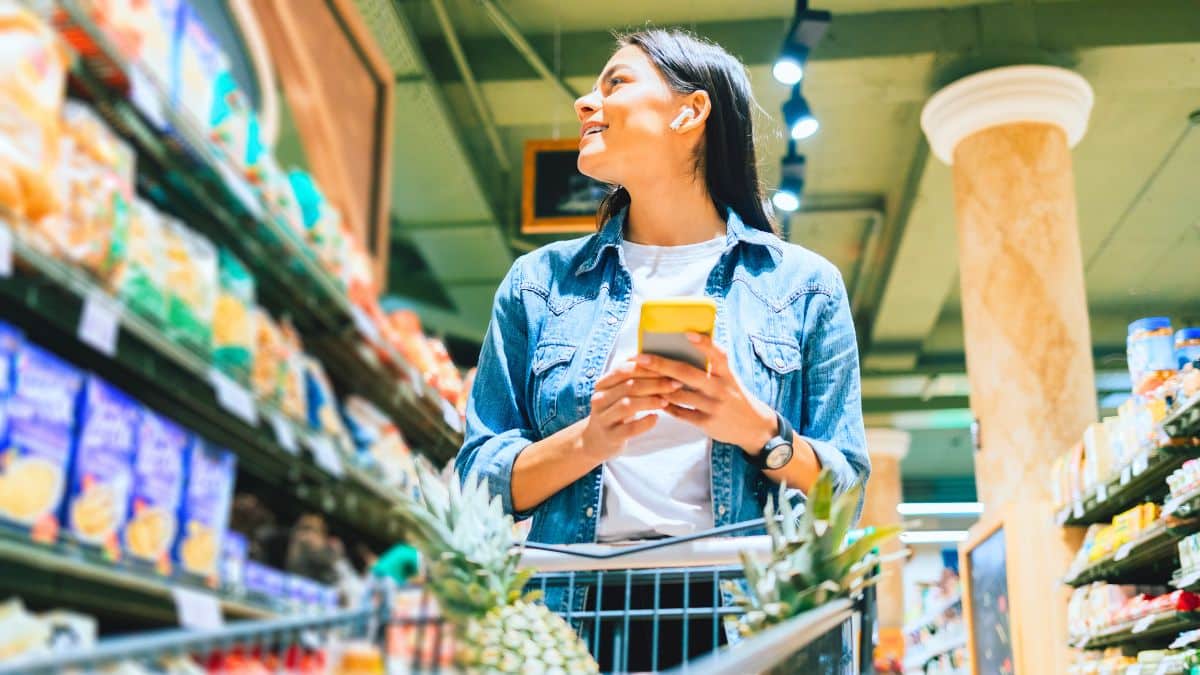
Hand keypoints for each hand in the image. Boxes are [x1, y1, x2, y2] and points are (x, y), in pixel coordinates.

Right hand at [579, 359, 681, 461]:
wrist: (596, 440)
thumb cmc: (615, 411)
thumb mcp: (618, 393)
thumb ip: (632, 378)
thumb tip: (659, 359)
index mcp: (602, 384)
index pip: (624, 370)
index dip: (647, 368)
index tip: (669, 367)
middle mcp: (600, 399)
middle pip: (628, 386)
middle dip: (655, 383)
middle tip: (675, 384)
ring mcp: (603, 419)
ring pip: (627, 405)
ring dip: (650, 401)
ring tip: (666, 401)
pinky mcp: (611, 437)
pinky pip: (629, 429)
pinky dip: (644, 422)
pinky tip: (656, 418)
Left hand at [636, 333, 777, 454]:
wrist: (754, 427)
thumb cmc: (734, 395)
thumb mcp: (729, 378)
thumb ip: (712, 365)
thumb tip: (686, 345)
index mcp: (727, 374)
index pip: (717, 355)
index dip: (704, 344)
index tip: (687, 334)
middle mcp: (720, 389)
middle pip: (688, 374)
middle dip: (662, 364)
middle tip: (641, 357)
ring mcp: (713, 407)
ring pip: (679, 394)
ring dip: (658, 386)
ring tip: (640, 378)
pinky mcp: (706, 423)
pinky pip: (681, 413)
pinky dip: (666, 405)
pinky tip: (653, 398)